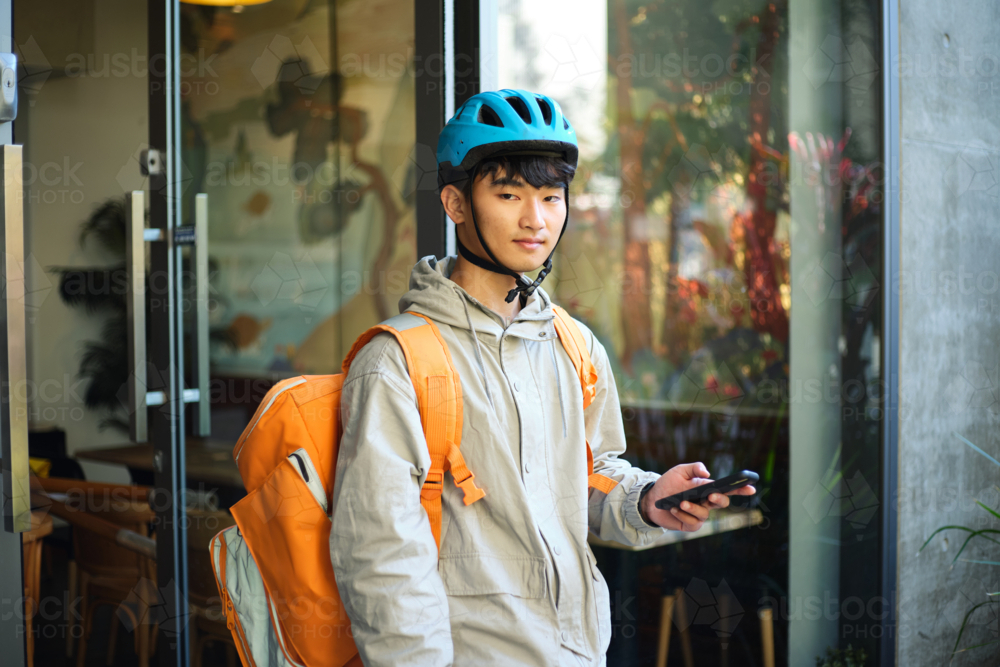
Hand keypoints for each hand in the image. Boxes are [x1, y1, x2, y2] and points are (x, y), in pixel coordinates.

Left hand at [641, 462, 756, 531]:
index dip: (741, 489)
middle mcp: (706, 503)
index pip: (727, 489)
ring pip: (704, 514)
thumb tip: (707, 473)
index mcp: (707, 489)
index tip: (751, 487)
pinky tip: (674, 508)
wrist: (651, 499)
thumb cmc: (668, 484)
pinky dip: (682, 515)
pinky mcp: (690, 525)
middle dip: (719, 499)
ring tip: (681, 502)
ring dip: (692, 508)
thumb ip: (694, 468)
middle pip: (721, 503)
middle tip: (711, 495)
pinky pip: (692, 522)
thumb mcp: (679, 471)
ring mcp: (699, 515)